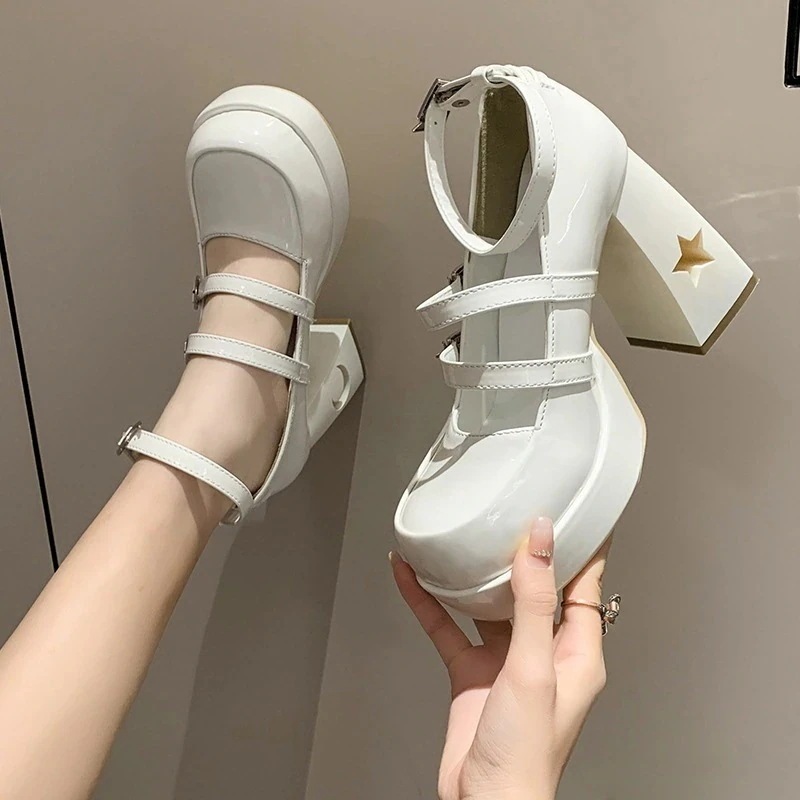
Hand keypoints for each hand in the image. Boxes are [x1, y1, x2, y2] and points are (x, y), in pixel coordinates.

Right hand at [391, 518, 609, 799]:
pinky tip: (409, 578)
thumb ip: (535, 602)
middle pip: (535, 587)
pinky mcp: (472, 673)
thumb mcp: (533, 668)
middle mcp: (543, 651)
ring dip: (470, 574)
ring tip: (458, 537)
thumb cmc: (524, 756)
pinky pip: (448, 627)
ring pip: (488, 604)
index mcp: (576, 651)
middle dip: (521, 550)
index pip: (585, 584)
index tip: (574, 506)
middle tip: (509, 509)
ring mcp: (506, 662)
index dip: (581, 544)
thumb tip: (540, 540)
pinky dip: (428, 602)